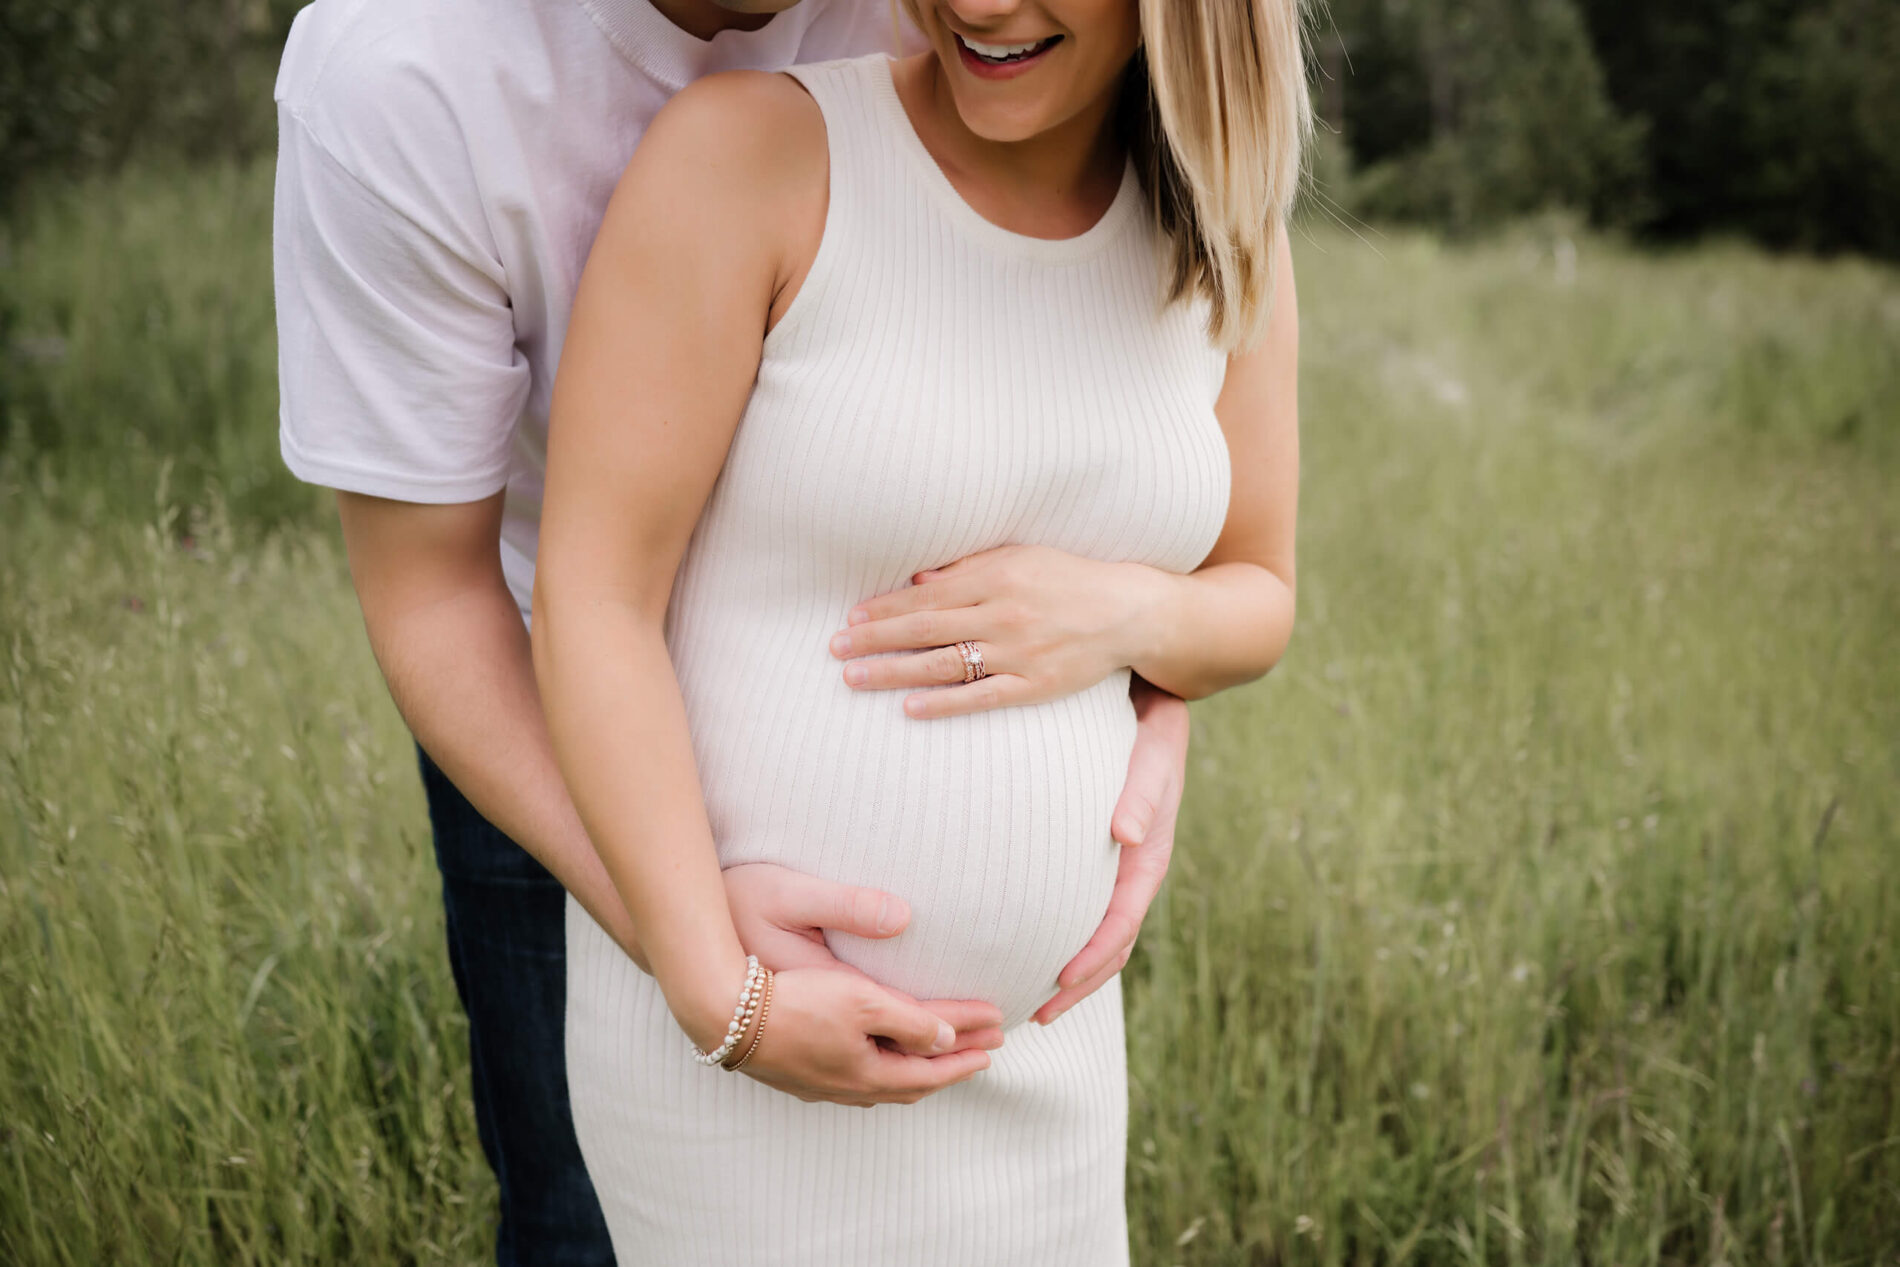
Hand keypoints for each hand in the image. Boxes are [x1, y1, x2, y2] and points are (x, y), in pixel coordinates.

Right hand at [740, 967, 996, 1106]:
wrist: (725, 1011)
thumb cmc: (795, 999)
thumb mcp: (863, 1002)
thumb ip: (910, 1022)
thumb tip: (947, 1039)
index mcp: (867, 1074)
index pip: (932, 1070)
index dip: (967, 1053)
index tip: (997, 1037)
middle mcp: (846, 1088)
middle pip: (912, 1084)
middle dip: (950, 1064)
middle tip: (982, 1049)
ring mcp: (821, 1084)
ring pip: (884, 1084)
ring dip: (918, 1067)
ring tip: (939, 1057)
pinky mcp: (799, 1072)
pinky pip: (858, 1076)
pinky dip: (886, 1066)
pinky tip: (878, 1057)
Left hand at [829, 544, 1166, 718]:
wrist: (1129, 612)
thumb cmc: (1068, 578)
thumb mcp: (1021, 557)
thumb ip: (969, 569)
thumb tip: (918, 578)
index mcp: (996, 578)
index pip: (927, 596)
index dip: (885, 608)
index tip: (850, 619)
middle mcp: (1003, 615)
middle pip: (925, 629)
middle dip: (875, 639)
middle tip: (834, 650)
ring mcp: (1018, 654)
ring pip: (944, 665)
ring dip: (895, 672)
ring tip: (854, 678)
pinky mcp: (1034, 686)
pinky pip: (981, 697)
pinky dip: (943, 703)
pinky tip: (909, 708)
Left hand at [1034, 680, 1186, 1024]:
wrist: (1148, 705)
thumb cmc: (1149, 729)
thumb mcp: (1153, 754)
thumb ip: (1141, 792)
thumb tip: (1123, 835)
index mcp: (1148, 859)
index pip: (1121, 924)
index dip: (1092, 959)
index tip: (1058, 982)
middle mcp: (1132, 873)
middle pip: (1110, 947)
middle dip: (1077, 985)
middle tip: (1035, 1015)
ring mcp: (1114, 870)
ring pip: (1096, 935)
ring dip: (1069, 972)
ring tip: (1030, 1000)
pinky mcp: (1093, 859)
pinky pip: (1079, 907)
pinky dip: (1056, 934)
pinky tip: (1021, 943)